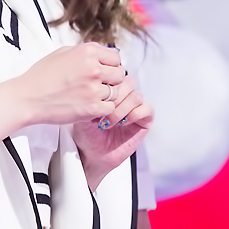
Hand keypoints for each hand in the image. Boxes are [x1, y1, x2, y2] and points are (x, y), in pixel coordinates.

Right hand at [9, 43, 124, 126]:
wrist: (27, 98)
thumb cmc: (41, 76)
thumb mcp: (62, 53)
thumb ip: (85, 52)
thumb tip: (103, 52)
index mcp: (87, 52)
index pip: (116, 58)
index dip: (110, 66)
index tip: (101, 73)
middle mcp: (93, 68)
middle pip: (119, 75)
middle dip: (110, 81)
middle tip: (96, 86)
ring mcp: (94, 89)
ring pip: (115, 92)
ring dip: (105, 96)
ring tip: (88, 97)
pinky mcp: (92, 107)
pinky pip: (109, 108)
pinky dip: (101, 109)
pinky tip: (87, 106)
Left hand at [71, 71, 152, 190]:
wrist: (92, 153)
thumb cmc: (86, 134)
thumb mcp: (82, 111)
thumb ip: (90, 95)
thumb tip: (97, 83)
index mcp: (110, 90)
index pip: (115, 74)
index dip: (106, 85)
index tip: (94, 99)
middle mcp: (124, 96)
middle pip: (128, 82)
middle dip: (114, 97)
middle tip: (102, 112)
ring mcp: (135, 107)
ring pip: (136, 95)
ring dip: (121, 108)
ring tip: (108, 121)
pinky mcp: (145, 120)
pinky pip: (146, 109)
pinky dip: (133, 115)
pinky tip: (122, 123)